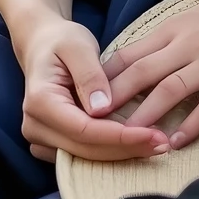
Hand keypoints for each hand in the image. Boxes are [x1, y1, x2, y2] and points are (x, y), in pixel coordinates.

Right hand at [18, 16, 170, 163]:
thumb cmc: (62, 41)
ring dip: (121, 154)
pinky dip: (110, 151)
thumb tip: (102, 109)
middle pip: (86, 149)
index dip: (119, 136)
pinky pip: (82, 154)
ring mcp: (40, 138)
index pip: (84, 130)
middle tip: (163, 144)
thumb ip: (90, 75)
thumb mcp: (78, 46)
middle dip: (126, 148)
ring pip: (85, 157)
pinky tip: (136, 144)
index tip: (153, 134)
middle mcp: (34, 126)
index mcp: (40, 102)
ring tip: (156, 146)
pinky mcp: (51, 144)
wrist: (43, 46)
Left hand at [102, 0, 198, 150]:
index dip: (107, 77)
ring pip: (171, 90)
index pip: (132, 54)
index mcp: (173, 29)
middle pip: (144, 72)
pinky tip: (173, 142)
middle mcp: (188, 45)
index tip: (88, 98)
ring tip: (127, 136)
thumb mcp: (188, 20)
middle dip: (117, 97)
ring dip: (147, 115)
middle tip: (94, 121)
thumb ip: (161, 42)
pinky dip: (189, 126)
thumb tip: (125, 66)